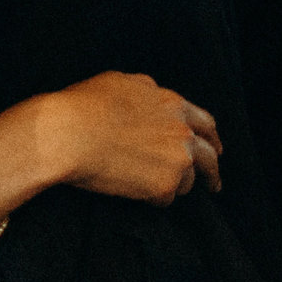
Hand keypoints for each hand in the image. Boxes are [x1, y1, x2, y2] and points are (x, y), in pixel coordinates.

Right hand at [38, 71, 221, 203]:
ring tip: (147, 185)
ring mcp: (177, 160)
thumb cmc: (83, 106)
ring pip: (186, 181)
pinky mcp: (164, 186)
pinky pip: (165, 199)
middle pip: (209, 157)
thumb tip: (152, 95)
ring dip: (172, 184)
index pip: (205, 123)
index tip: (213, 148)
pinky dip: (152, 198)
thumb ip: (146, 91)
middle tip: (212, 182)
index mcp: (173, 104)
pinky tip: (134, 192)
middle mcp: (182, 131)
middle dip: (212, 171)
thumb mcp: (120, 82)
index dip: (210, 137)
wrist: (68, 133)